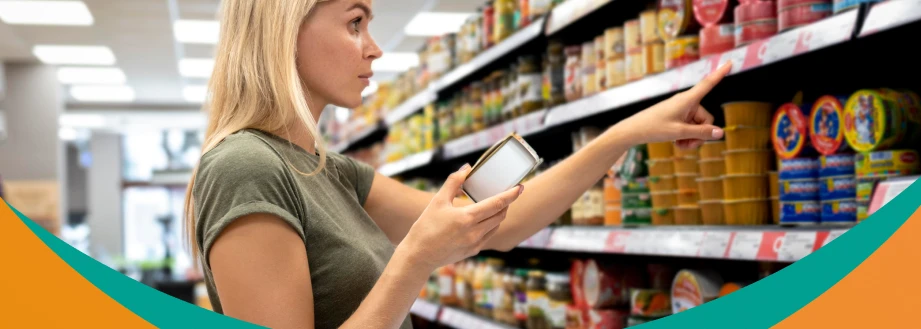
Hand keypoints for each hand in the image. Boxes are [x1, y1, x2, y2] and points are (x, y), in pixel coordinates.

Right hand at [397, 164, 522, 270]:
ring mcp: (475, 243)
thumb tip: (467, 168)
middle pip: (500, 215)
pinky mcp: (473, 251)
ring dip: (499, 214)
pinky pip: (488, 236)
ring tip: (496, 204)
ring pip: (496, 226)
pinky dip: (490, 225)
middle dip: (506, 203)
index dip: (511, 195)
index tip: (520, 187)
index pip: (497, 204)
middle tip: (508, 193)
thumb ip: (453, 182)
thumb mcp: (437, 201)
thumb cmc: (425, 227)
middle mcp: (474, 232)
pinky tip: (484, 220)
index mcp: (467, 218)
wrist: (419, 256)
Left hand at [615, 61, 731, 148]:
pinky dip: (686, 136)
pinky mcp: (677, 116)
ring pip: (698, 126)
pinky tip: (677, 143)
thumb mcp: (679, 133)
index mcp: (687, 99)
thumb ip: (701, 133)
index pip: (708, 84)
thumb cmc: (653, 128)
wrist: (633, 131)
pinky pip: (689, 127)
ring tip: (680, 145)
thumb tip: (720, 133)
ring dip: (692, 138)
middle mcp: (686, 102)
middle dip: (700, 134)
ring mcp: (681, 109)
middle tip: (688, 145)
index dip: (720, 73)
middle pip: (706, 119)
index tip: (731, 61)